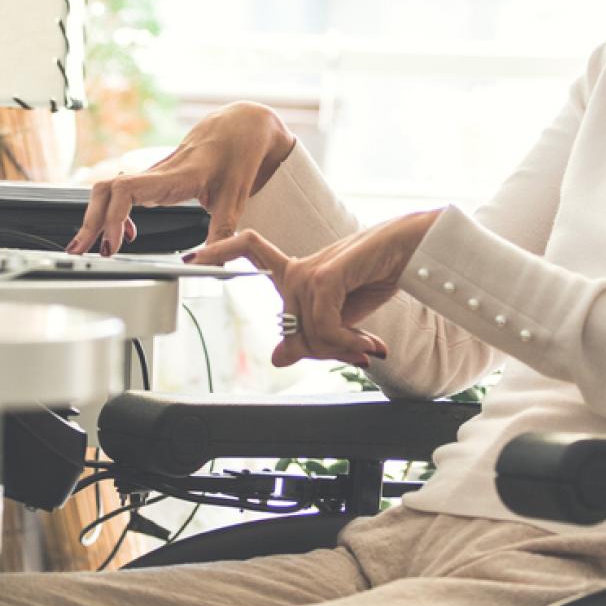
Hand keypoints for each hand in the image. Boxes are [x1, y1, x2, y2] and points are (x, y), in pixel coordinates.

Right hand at [67, 102, 297, 255]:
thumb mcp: (235, 199)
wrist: (242, 126)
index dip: (112, 218)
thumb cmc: (238, 154)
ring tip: (92, 247)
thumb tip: (211, 266)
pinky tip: (124, 233)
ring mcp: (153, 174)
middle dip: (89, 222)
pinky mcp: (154, 178)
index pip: (126, 190)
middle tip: (80, 251)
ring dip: (96, 218)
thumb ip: (222, 235)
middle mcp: (157, 173)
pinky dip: (113, 213)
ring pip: (108, 190)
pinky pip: (121, 192)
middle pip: (105, 190)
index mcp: (174, 176)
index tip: (113, 245)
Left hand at [189, 209, 440, 367]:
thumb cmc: (380, 275)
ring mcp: (310, 270)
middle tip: (359, 354)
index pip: (248, 248)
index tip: (190, 257)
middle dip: (325, 351)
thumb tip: (276, 357)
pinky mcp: (325, 276)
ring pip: (308, 334)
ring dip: (343, 349)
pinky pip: (322, 327)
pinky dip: (346, 342)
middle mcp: (298, 268)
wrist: (416, 250)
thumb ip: (311, 335)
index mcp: (298, 271)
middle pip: (291, 329)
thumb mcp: (342, 317)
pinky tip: (369, 344)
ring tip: (370, 347)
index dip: (218, 250)